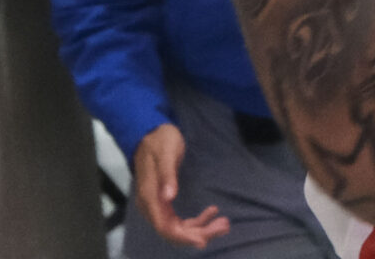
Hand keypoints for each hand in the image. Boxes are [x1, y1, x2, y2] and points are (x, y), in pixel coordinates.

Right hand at [132, 123, 230, 249]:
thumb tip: (168, 197)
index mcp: (150, 198)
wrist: (151, 134)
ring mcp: (158, 206)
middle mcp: (151, 207)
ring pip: (178, 228)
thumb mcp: (167, 153)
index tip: (203, 240)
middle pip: (174, 232)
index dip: (183, 237)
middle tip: (224, 226)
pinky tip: (212, 212)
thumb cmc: (160, 141)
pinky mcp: (165, 203)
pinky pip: (179, 220)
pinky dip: (196, 221)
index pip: (165, 227)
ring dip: (201, 229)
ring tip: (224, 223)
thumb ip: (167, 175)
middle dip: (199, 233)